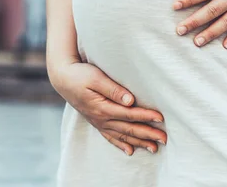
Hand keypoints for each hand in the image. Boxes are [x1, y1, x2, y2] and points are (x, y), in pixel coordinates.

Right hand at [49, 62, 166, 154]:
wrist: (62, 79)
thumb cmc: (80, 74)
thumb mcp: (96, 77)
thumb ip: (114, 89)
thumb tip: (131, 100)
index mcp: (103, 107)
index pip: (129, 114)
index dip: (146, 116)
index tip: (161, 118)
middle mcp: (101, 118)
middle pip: (128, 128)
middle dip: (147, 134)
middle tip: (164, 139)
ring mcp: (98, 122)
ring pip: (122, 136)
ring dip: (138, 142)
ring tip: (154, 148)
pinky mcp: (96, 121)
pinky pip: (110, 137)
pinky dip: (121, 145)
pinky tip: (130, 151)